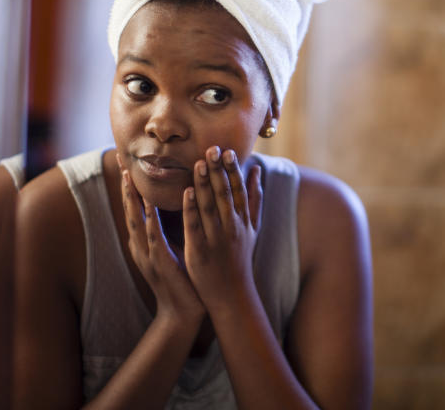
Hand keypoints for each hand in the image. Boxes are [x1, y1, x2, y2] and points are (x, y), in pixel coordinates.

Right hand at [118, 155, 203, 322]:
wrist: (183, 313)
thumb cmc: (182, 280)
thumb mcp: (174, 249)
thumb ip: (171, 230)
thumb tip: (180, 206)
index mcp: (144, 243)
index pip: (134, 210)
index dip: (129, 188)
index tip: (127, 165)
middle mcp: (141, 247)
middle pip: (129, 211)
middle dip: (125, 188)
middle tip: (119, 162)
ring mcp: (148, 255)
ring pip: (136, 221)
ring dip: (132, 199)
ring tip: (128, 177)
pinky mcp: (160, 263)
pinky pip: (154, 236)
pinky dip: (150, 218)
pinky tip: (149, 202)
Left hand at [182, 146, 262, 315]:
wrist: (232, 296)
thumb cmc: (240, 259)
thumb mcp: (253, 228)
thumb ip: (255, 199)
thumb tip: (257, 172)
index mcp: (243, 221)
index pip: (239, 191)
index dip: (233, 170)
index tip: (227, 151)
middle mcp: (232, 228)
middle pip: (225, 195)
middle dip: (218, 171)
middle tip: (212, 148)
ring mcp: (216, 239)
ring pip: (210, 207)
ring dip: (205, 184)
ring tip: (199, 163)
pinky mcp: (200, 251)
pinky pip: (195, 227)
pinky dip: (192, 209)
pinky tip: (187, 193)